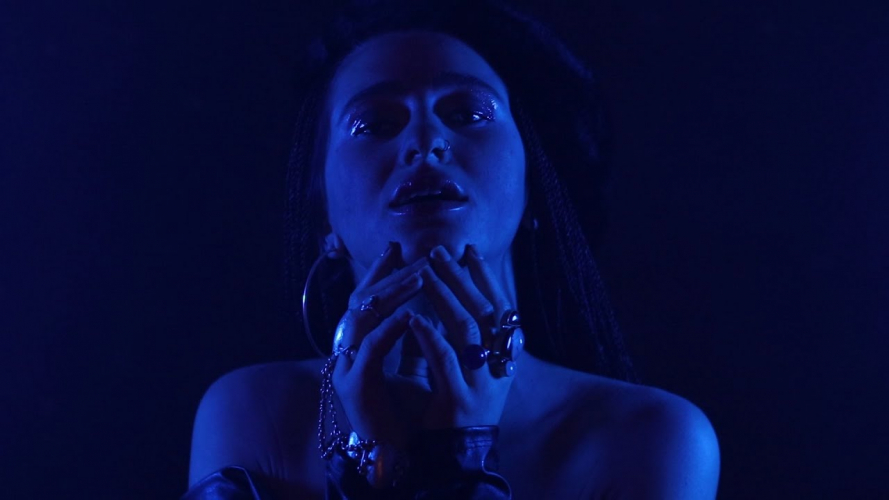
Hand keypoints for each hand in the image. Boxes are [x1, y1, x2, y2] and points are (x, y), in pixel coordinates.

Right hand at [330, 242, 427, 448]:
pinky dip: (390, 330)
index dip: (382, 273)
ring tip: (420, 275)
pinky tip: (410, 316)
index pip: (369, 301)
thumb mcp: (413, 371)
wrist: (396, 459)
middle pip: (362, 301)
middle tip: (415, 255)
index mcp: (360, 347)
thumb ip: (416, 342)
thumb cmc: (405, 417)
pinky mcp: (355, 386)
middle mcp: (347, 353)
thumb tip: (434, 311)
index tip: (400, 249)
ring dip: (393, 295)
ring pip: (364, 318)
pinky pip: (372, 349)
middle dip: (389, 275)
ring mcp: (346, 368)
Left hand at [408, 244, 516, 428]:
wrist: (458, 455)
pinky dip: (428, 337)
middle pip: (483, 311)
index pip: (500, 308)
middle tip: (440, 251)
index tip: (469, 251)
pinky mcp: (458, 399)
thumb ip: (455, 337)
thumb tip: (440, 297)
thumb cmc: (458, 408)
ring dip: (442, 297)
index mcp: (504, 356)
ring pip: (465, 330)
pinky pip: (443, 360)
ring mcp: (481, 383)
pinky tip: (413, 319)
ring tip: (423, 273)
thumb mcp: (464, 368)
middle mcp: (498, 366)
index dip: (486, 278)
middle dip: (460, 278)